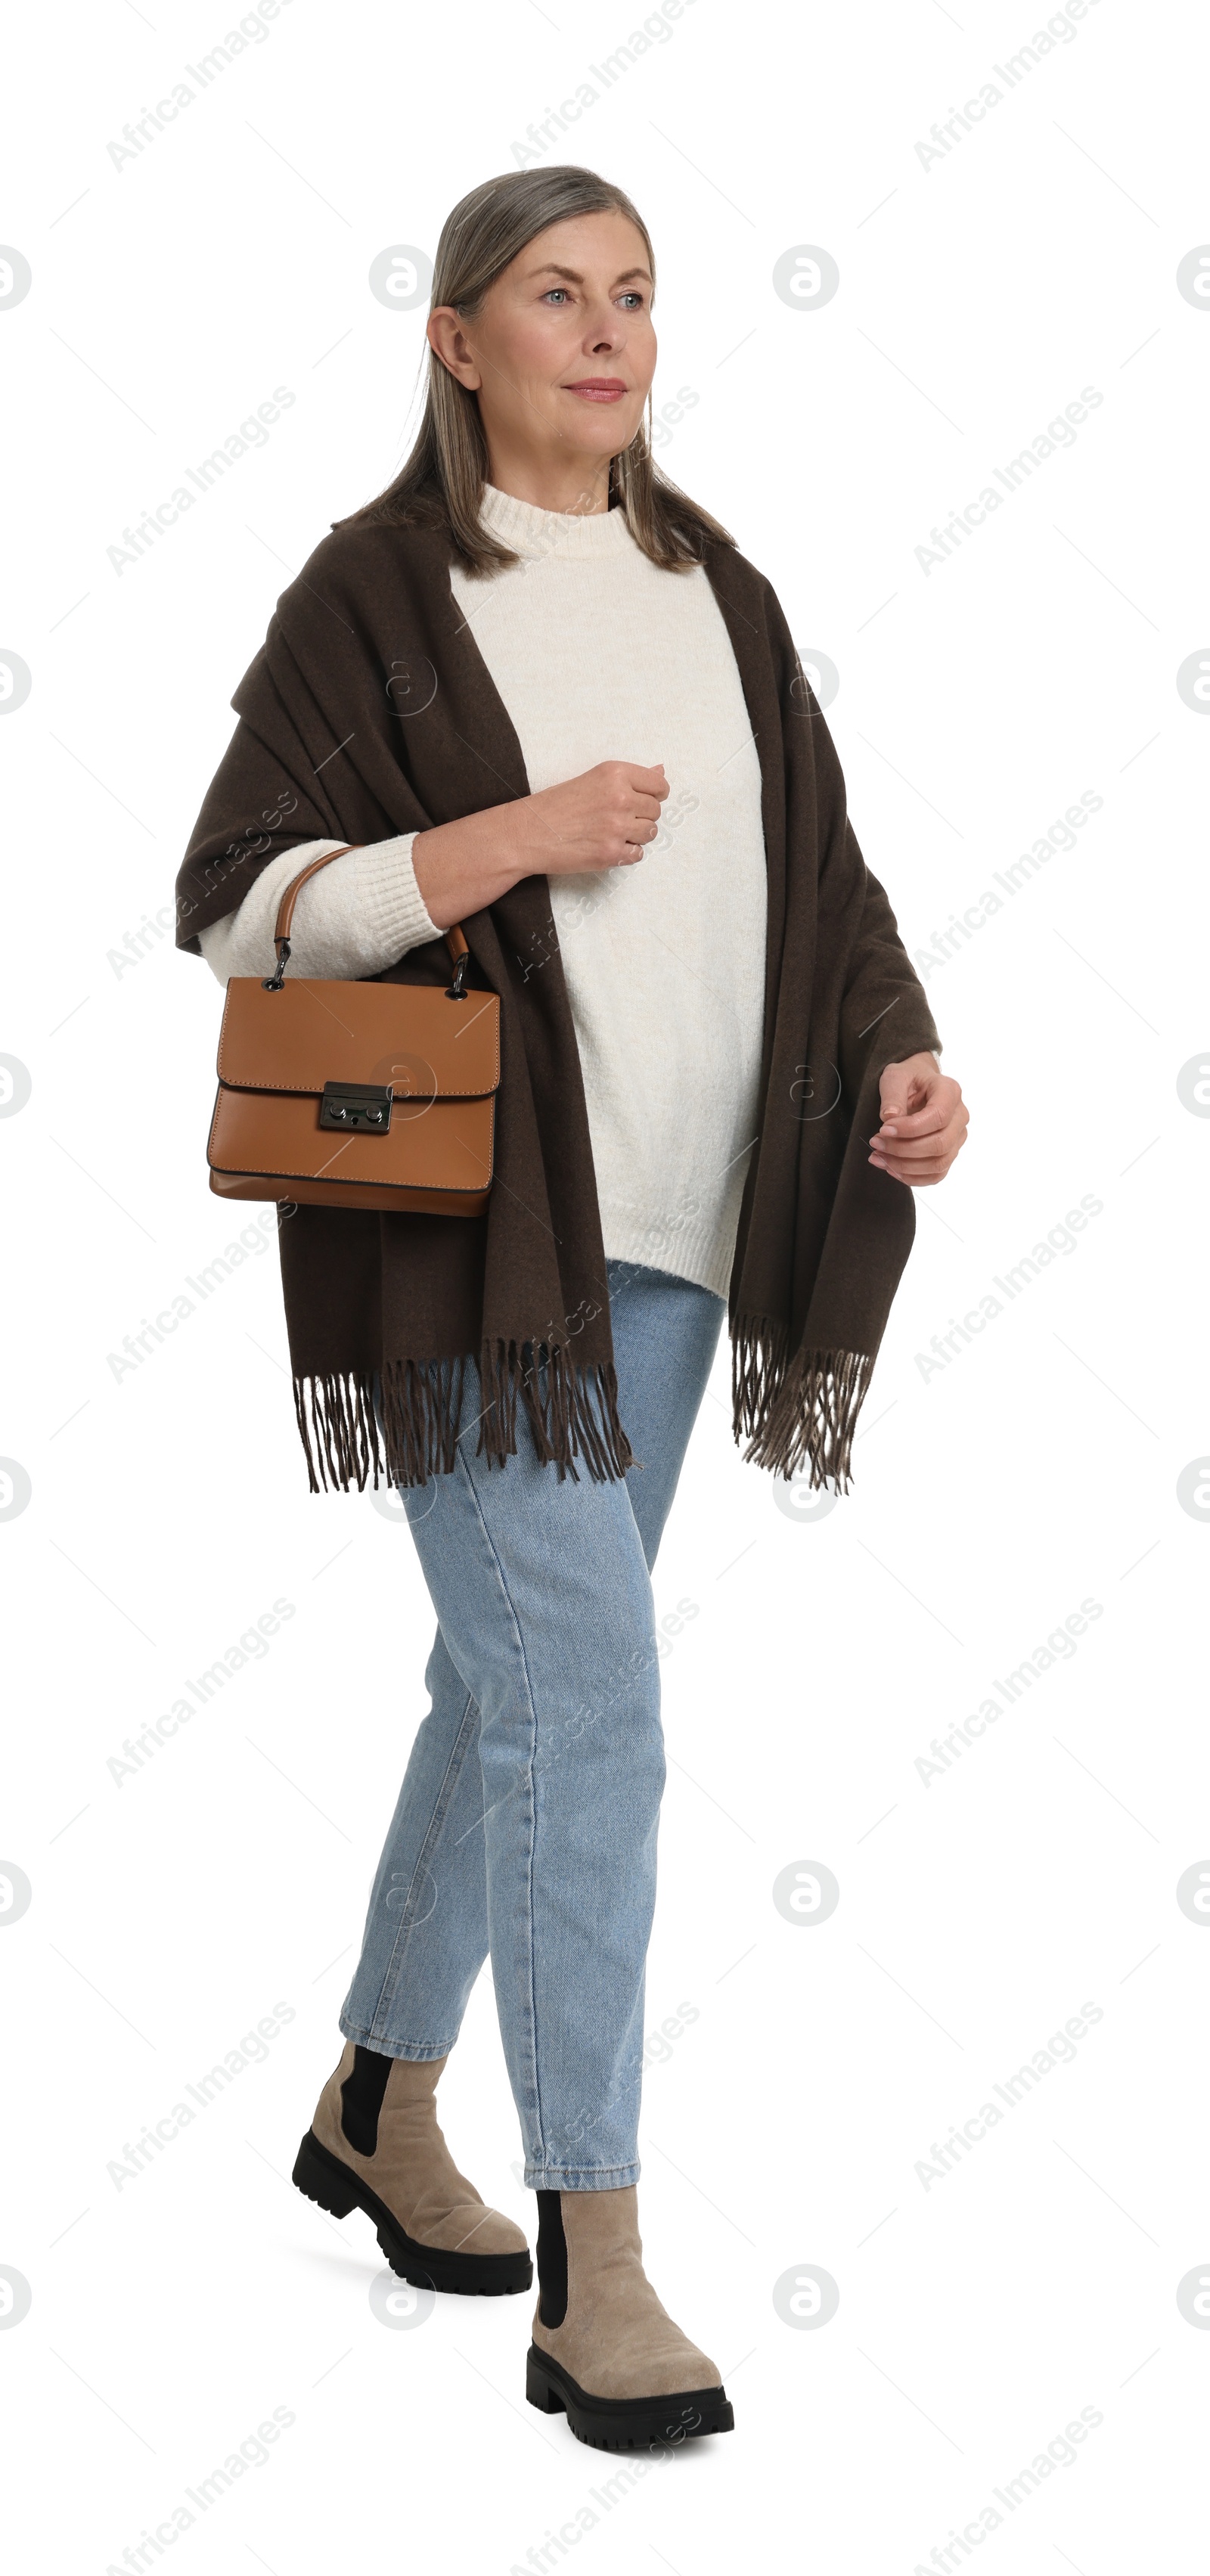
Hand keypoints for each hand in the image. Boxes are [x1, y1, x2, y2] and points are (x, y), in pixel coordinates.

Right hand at [412, 761, 667, 927]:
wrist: (526, 833)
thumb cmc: (555, 805)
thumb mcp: (593, 779)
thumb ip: (630, 778)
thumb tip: (661, 769)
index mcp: (615, 774)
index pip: (659, 784)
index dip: (655, 794)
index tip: (644, 800)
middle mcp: (620, 798)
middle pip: (656, 810)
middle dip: (641, 816)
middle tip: (616, 819)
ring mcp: (617, 827)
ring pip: (650, 833)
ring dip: (635, 835)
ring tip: (610, 832)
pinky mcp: (611, 853)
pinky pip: (637, 854)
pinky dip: (626, 853)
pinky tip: (605, 846)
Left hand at [869, 1052, 967, 1187]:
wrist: (917, 1085)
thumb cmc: (908, 1079)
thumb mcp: (895, 1076)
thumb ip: (892, 1095)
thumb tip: (890, 1118)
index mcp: (950, 1092)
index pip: (938, 1117)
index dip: (910, 1129)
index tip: (883, 1129)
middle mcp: (960, 1116)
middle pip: (940, 1145)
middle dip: (903, 1150)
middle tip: (876, 1143)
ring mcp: (957, 1137)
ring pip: (939, 1164)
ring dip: (904, 1167)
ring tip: (878, 1157)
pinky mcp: (949, 1153)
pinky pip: (936, 1175)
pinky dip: (912, 1177)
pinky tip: (890, 1168)